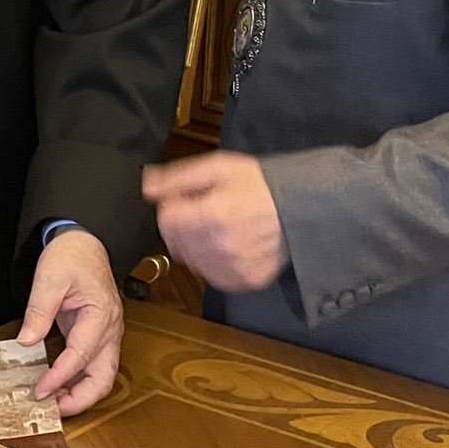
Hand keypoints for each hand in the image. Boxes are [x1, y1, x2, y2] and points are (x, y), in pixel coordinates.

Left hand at [18, 228, 123, 417]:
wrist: (83, 242)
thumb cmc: (70, 256)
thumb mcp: (49, 279)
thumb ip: (39, 311)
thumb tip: (27, 342)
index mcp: (100, 314)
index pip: (82, 356)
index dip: (60, 377)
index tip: (40, 391)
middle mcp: (110, 329)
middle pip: (105, 377)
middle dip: (82, 399)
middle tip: (53, 410)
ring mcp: (107, 334)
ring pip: (103, 375)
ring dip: (82, 393)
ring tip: (54, 402)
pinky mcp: (98, 335)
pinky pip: (94, 365)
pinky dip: (80, 380)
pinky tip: (59, 386)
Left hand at [144, 151, 287, 292]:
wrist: (300, 208)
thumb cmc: (262, 185)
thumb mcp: (219, 167)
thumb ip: (179, 177)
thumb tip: (148, 186)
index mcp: (214, 215)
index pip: (167, 220)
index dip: (171, 205)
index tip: (185, 198)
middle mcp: (223, 246)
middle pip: (176, 241)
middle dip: (182, 224)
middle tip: (204, 209)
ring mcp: (235, 268)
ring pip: (191, 260)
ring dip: (195, 244)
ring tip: (219, 226)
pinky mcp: (246, 280)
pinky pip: (212, 275)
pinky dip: (213, 261)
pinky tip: (227, 244)